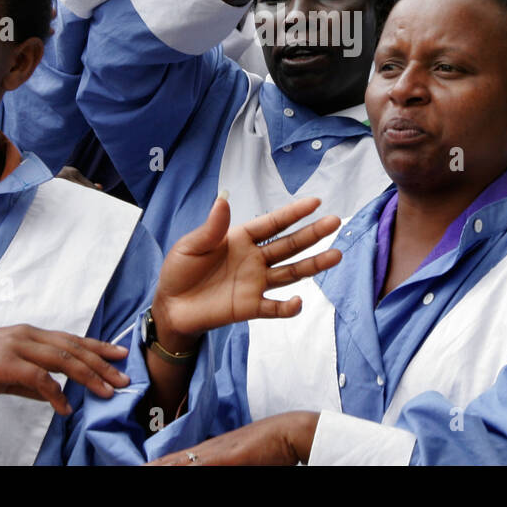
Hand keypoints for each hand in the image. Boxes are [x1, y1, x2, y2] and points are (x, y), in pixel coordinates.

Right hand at [0, 324, 130, 414]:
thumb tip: (56, 395)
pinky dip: (56, 393)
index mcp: (32, 334)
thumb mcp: (9, 371)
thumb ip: (33, 381)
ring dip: (87, 377)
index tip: (120, 354)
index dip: (98, 346)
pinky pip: (38, 378)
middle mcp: (29, 336)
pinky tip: (65, 407)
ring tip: (105, 392)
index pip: (72, 339)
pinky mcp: (6, 363)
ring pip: (62, 360)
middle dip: (101, 364)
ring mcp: (18, 347)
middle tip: (123, 378)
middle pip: (74, 348)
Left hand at [148, 412, 318, 465]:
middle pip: (168, 463)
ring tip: (138, 471)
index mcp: (208, 451)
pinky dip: (177, 468)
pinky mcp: (224, 457)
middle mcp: (206, 450)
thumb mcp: (240, 459)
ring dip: (158, 468)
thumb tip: (217, 461)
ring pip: (176, 464)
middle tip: (131, 470)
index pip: (172, 462)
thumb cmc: (268, 448)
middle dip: (149, 468)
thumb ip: (226, 462)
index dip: (154, 467)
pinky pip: (195, 466)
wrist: (288, 432)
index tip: (138, 468)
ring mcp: (213, 452)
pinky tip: (162, 469)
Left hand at [151, 194, 342, 349]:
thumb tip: (224, 198)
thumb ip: (212, 227)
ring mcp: (256, 283)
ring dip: (313, 265)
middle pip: (289, 245)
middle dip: (312, 233)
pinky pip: (275, 308)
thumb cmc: (180, 270)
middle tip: (335, 221)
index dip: (293, 212)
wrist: (171, 306)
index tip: (316, 202)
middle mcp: (254, 258)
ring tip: (335, 256)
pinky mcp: (251, 307)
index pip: (272, 223)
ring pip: (291, 272)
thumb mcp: (191, 245)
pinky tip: (299, 301)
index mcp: (241, 238)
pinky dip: (288, 307)